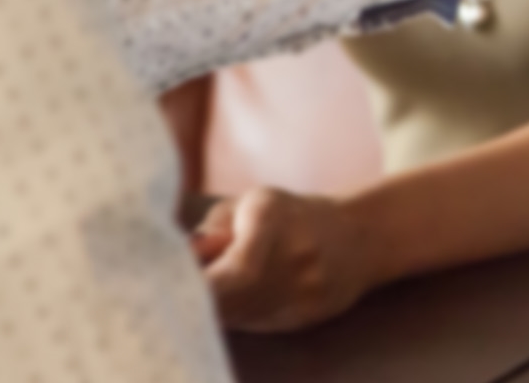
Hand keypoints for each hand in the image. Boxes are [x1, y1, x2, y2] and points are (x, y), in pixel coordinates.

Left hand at [190, 187, 374, 331]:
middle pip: (231, 298)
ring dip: (211, 309)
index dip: (197, 285)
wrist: (358, 236)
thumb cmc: (290, 215)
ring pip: (239, 315)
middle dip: (195, 299)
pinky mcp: (308, 313)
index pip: (235, 269)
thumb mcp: (249, 204)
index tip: (169, 282)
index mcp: (273, 215)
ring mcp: (306, 287)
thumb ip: (211, 231)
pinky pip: (256, 323)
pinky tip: (232, 303)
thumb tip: (175, 261)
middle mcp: (295, 252)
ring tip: (202, 294)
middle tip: (175, 293)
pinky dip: (234, 317)